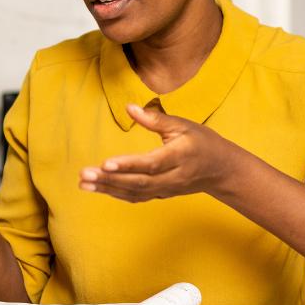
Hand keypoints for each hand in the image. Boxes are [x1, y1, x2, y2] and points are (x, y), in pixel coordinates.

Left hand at [79, 103, 241, 202]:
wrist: (221, 170)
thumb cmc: (202, 142)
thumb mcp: (183, 125)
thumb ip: (155, 118)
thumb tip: (129, 108)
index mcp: (180, 156)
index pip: (152, 164)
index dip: (128, 165)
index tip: (105, 163)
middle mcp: (173, 177)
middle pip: (139, 183)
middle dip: (110, 180)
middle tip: (84, 174)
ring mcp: (167, 189)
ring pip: (135, 193)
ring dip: (108, 189)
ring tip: (83, 183)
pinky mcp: (161, 195)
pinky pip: (137, 197)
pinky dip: (116, 193)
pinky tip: (98, 188)